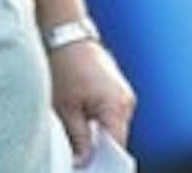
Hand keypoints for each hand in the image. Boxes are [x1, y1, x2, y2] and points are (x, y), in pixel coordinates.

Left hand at [48, 40, 136, 163]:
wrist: (66, 33)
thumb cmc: (65, 66)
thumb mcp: (66, 108)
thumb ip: (78, 139)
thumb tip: (83, 161)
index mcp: (117, 107)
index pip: (117, 148)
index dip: (103, 163)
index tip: (90, 170)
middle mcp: (126, 100)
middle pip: (117, 138)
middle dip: (100, 151)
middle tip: (81, 161)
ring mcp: (123, 93)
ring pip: (113, 126)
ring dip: (98, 136)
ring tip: (78, 143)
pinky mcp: (115, 87)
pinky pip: (110, 114)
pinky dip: (99, 123)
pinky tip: (82, 125)